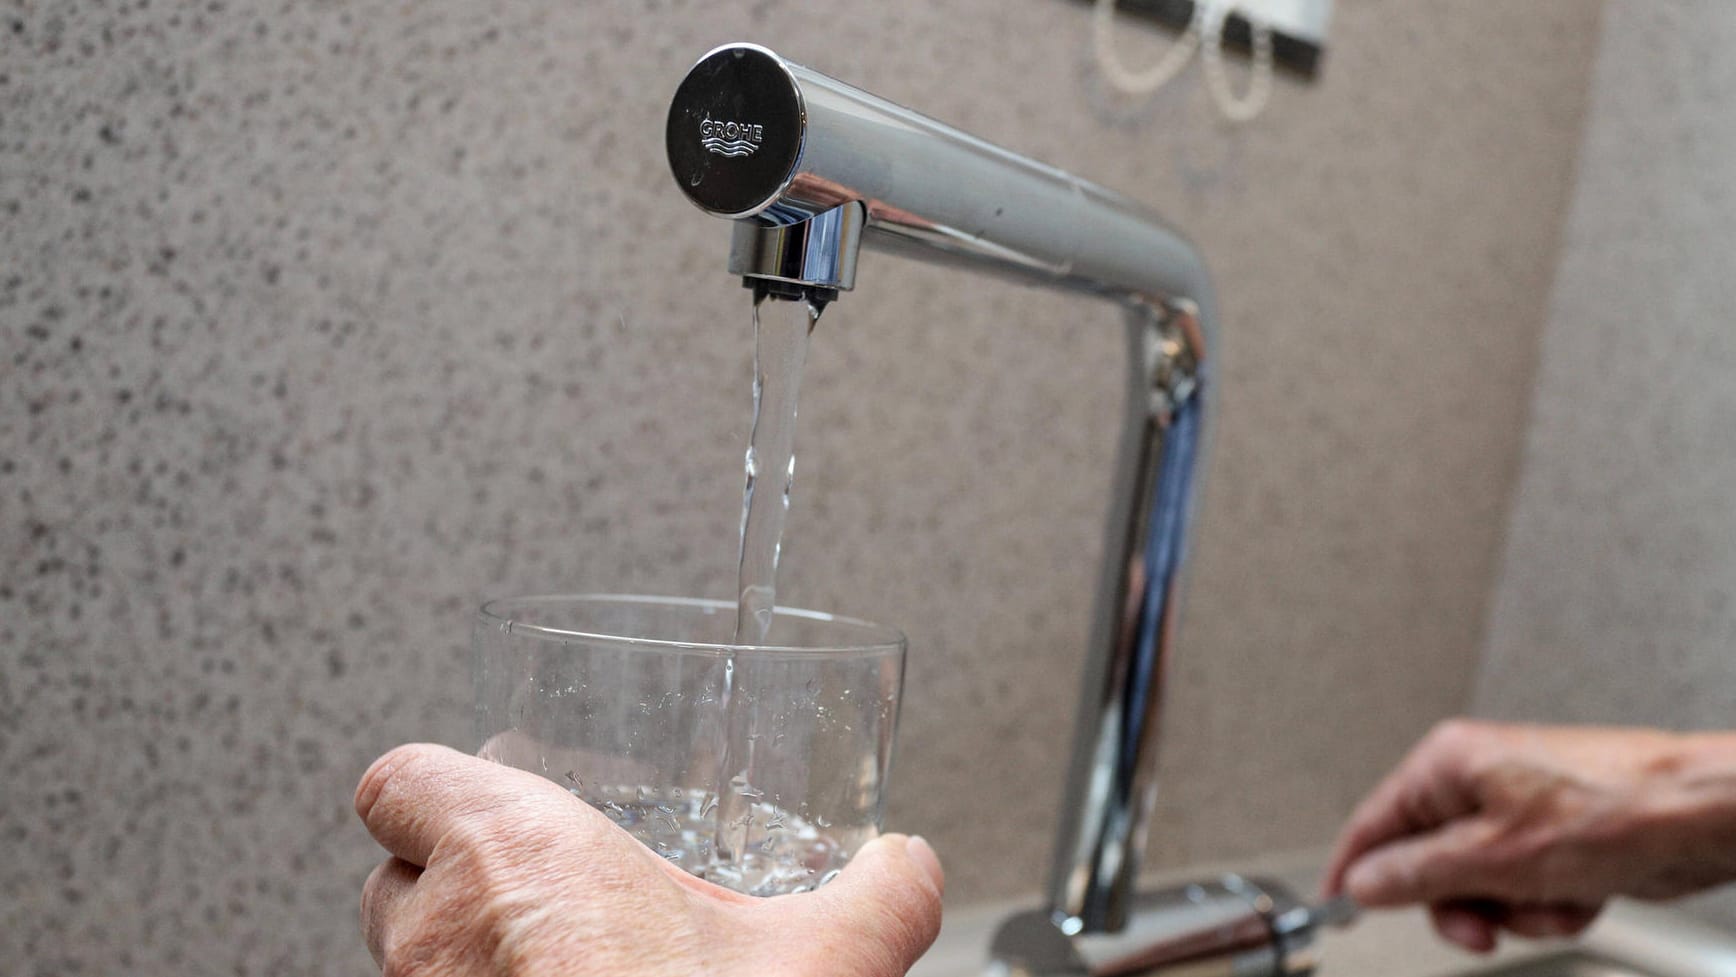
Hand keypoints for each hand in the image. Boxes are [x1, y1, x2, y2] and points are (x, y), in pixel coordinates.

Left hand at [356, 743, 943, 975]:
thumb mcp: (826, 959)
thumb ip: (880, 894)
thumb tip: (910, 866)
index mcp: (512, 858)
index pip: (398, 783)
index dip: (435, 789)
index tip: (489, 800)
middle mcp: (440, 941)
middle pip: (391, 878)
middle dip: (452, 881)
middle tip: (537, 896)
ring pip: (404, 963)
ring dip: (463, 957)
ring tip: (551, 965)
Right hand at [1321, 720, 1735, 952]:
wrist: (1701, 817)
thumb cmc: (1614, 810)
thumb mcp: (1494, 857)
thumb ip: (1417, 873)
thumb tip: (1364, 881)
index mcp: (1448, 765)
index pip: (1375, 820)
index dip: (1355, 869)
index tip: (1339, 906)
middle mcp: (1477, 780)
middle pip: (1429, 864)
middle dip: (1461, 905)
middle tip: (1480, 926)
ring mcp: (1517, 810)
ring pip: (1480, 886)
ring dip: (1514, 910)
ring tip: (1549, 901)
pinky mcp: (1553, 838)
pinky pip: (1523, 890)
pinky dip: (1547, 905)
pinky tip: (1578, 894)